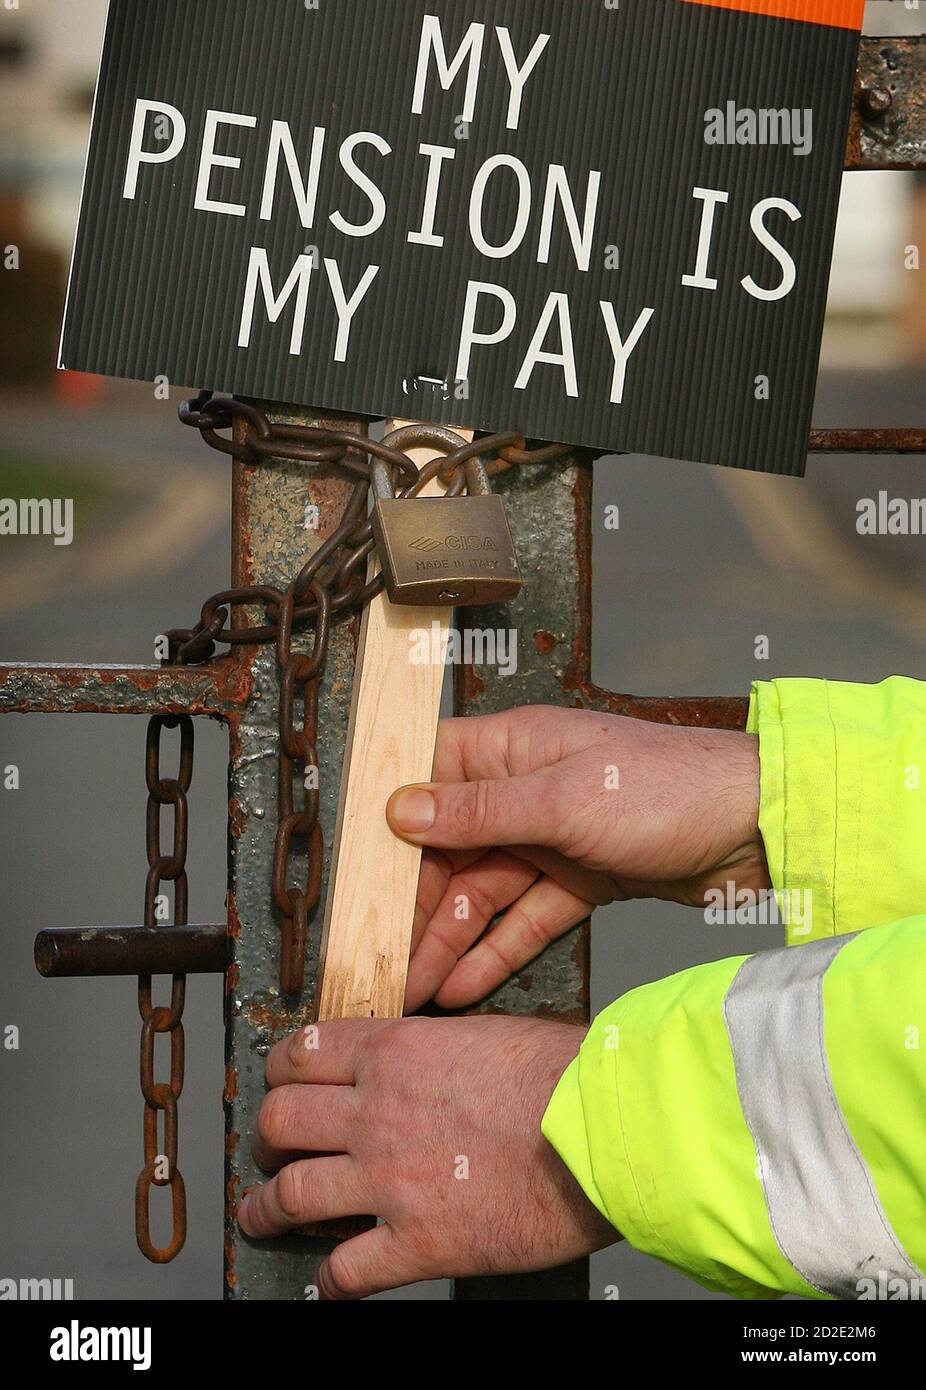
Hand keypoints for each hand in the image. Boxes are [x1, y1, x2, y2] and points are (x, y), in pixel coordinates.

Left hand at [238, 1015, 615, 1297]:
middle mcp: (378, 1112)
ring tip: (261, 1215)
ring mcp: (390, 1180)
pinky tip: (329, 1281)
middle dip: (263, 1135)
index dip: (280, 1070)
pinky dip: (329, 1281)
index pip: (303, 1053)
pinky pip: (347, 1271)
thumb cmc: (566, 1075)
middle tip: (266, 1147)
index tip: (281, 1082)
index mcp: (395, 1053)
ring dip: (266, 1208)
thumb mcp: (487, 1033)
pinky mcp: (418, 1243)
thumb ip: (437, 1049)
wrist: (604, 1130)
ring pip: (291, 1193)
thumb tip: (426, 1062)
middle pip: (280, 1119)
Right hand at [388, 705, 767, 1009]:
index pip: (428, 777)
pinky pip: (527, 916)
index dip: (388, 823)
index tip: (354, 874)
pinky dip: (497, 950)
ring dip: (450, 939)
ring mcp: (553, 836)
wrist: (759, 829)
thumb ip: (480, 810)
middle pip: (450, 848)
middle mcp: (524, 790)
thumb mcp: (563, 800)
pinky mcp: (582, 877)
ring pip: (486, 891)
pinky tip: (462, 985)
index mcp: (511, 749)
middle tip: (382, 959)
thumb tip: (399, 810)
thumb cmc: (665, 790)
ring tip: (412, 987)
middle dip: (417, 905)